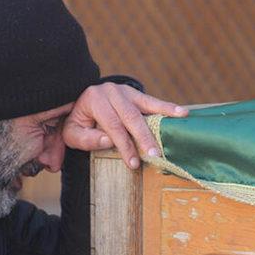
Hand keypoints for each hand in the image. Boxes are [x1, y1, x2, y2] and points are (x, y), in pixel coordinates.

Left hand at [63, 82, 187, 168]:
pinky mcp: (135, 94)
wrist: (80, 102)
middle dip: (144, 137)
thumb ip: (87, 139)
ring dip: (163, 115)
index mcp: (94, 100)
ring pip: (145, 105)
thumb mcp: (72, 134)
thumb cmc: (79, 123)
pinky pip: (152, 101)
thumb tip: (109, 141)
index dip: (124, 145)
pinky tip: (182, 112)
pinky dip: (167, 107)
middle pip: (131, 116)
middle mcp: (110, 91)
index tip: (134, 163)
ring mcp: (124, 91)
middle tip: (155, 154)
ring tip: (179, 120)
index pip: (113, 126)